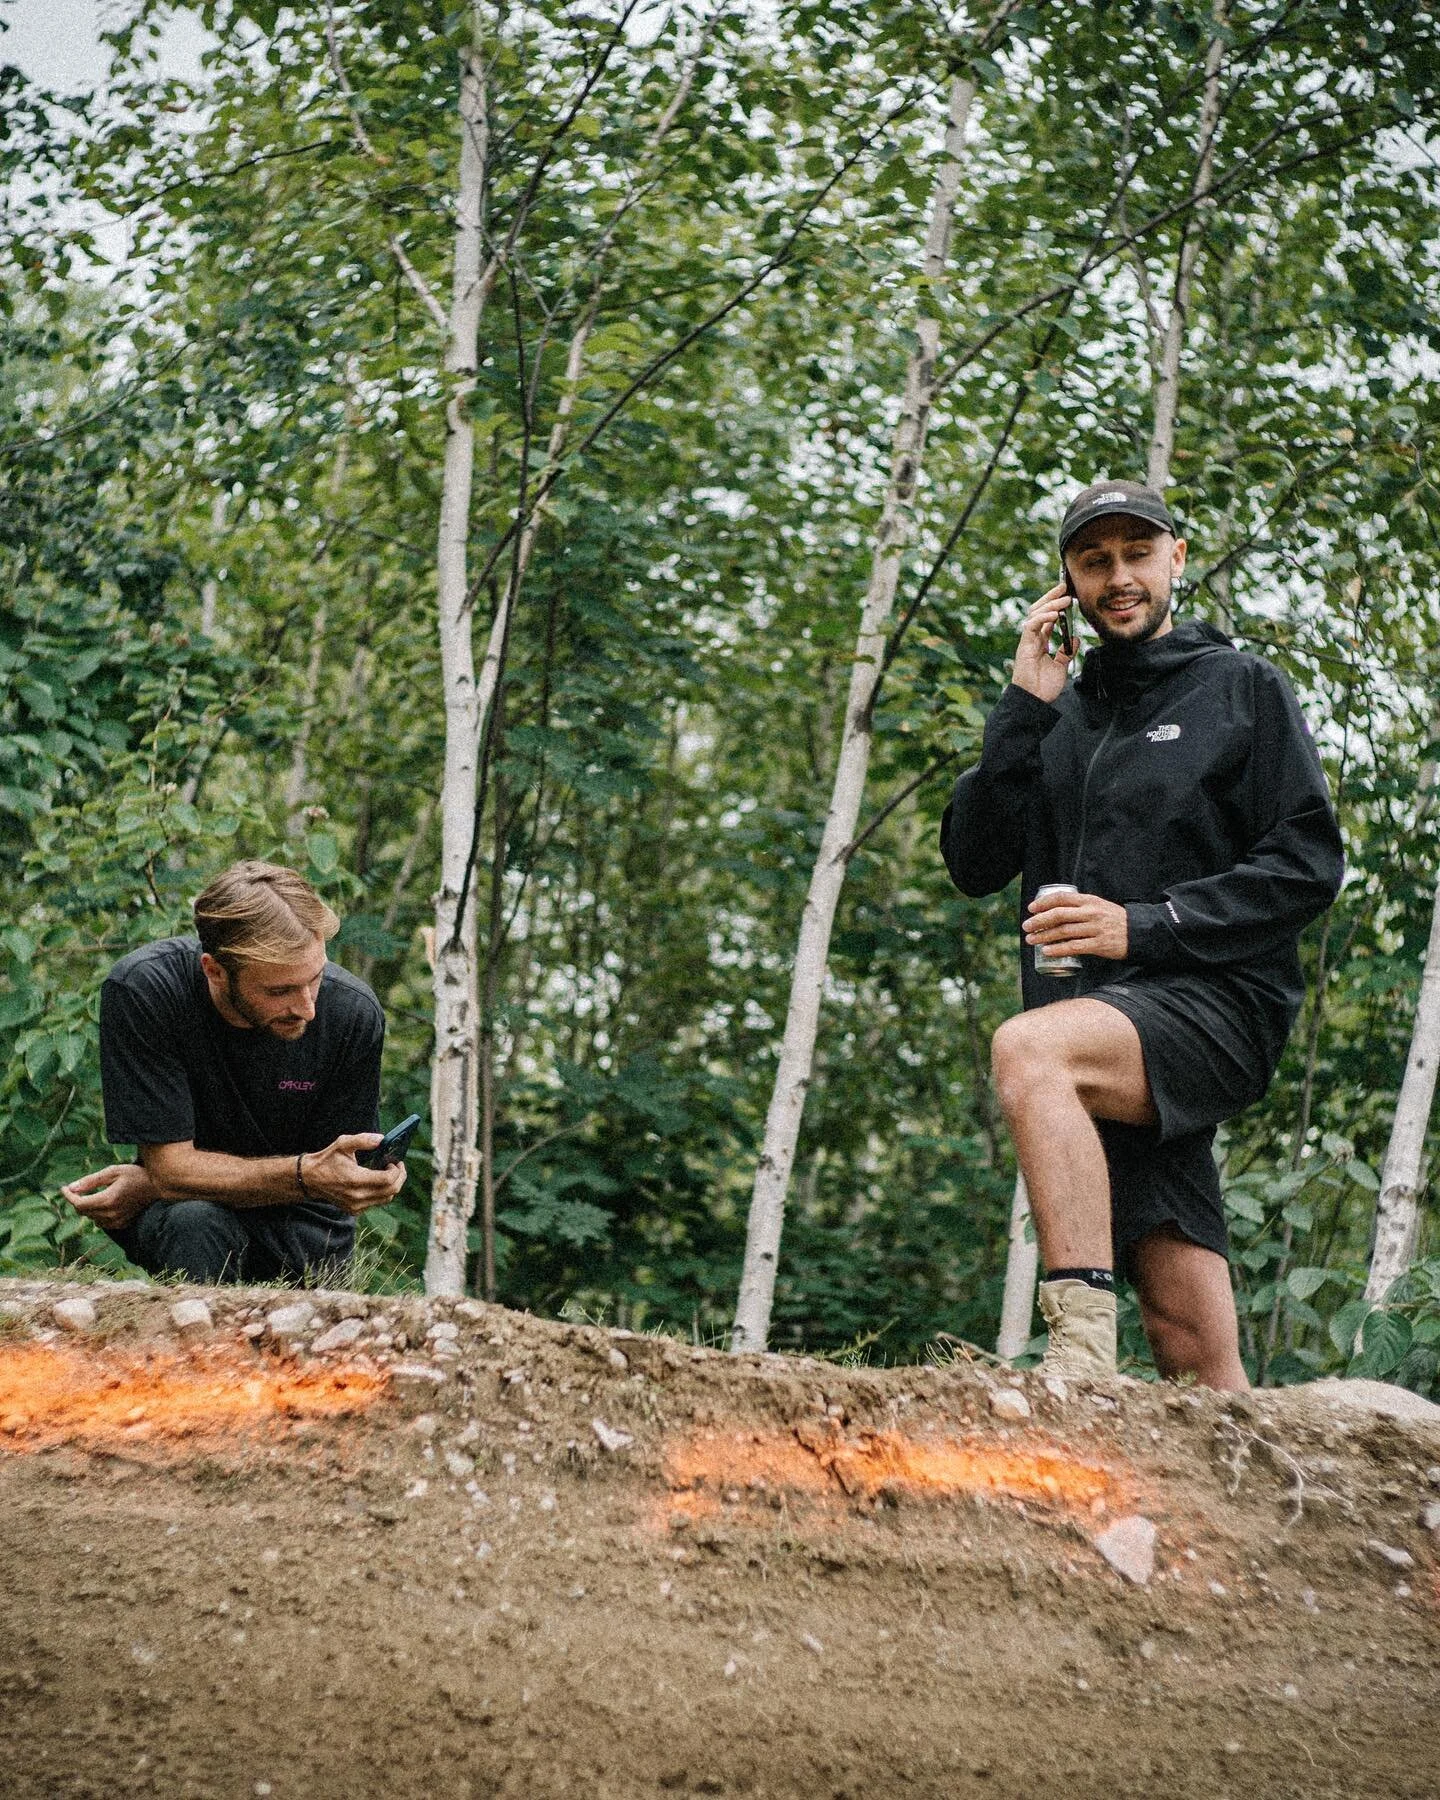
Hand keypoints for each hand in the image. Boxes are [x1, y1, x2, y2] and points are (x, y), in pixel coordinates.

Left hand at [61, 1163, 155, 1230]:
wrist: (158, 1187)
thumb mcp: (113, 1172)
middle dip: (77, 1200)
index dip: (68, 1196)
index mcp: (108, 1199)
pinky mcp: (122, 1224)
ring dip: (88, 1208)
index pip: (79, 1203)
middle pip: (83, 1212)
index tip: (64, 1188)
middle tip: (78, 1189)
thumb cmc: (136, 1175)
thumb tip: (71, 1187)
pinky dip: (98, 1214)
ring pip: (92, 1218)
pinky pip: (102, 1223)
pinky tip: (104, 1203)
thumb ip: (91, 1181)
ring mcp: (117, 1221)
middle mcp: (111, 1214)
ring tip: (93, 1195)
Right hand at [300, 1133, 407, 1216]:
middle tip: (398, 1167)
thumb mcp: (342, 1144)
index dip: (397, 1170)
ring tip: (390, 1173)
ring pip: (386, 1199)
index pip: (388, 1180)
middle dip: (400, 1178)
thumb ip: (363, 1140)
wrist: (309, 1179)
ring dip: (392, 1186)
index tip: (395, 1161)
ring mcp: (356, 1206)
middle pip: (391, 1191)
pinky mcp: (354, 1210)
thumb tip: (382, 1139)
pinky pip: (376, 1203)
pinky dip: (382, 1192)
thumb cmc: (327, 1159)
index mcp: (356, 1179)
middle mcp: (357, 1196)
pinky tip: (378, 1181)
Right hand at [1011, 582, 1075, 703]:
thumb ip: (1067, 652)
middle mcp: (1032, 639)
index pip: (1046, 617)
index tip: (1068, 594)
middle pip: (1039, 611)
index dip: (1055, 604)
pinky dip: (1043, 618)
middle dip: (1051, 597)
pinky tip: (1055, 615)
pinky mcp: (1024, 646)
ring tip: (1064, 598)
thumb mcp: (1061, 667)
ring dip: (1050, 604)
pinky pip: (1032, 626)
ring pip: (1035, 614)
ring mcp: (1027, 641)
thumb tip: (1075, 638)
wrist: (1035, 701)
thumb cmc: (1044, 687)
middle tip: (1064, 586)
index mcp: (1040, 642)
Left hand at [1025, 890, 1128, 960]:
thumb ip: (1080, 907)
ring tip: (1031, 940)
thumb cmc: (1114, 919)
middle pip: (1059, 915)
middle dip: (1039, 921)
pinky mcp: (1099, 944)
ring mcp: (1095, 929)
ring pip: (1064, 931)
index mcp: (1089, 900)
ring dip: (1044, 936)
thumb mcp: (1099, 906)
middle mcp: (1091, 913)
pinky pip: (1074, 947)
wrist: (1139, 933)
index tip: (1031, 909)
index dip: (1044, 902)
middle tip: (1026, 927)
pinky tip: (1047, 951)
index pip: (1062, 898)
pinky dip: (1058, 949)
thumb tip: (1055, 911)